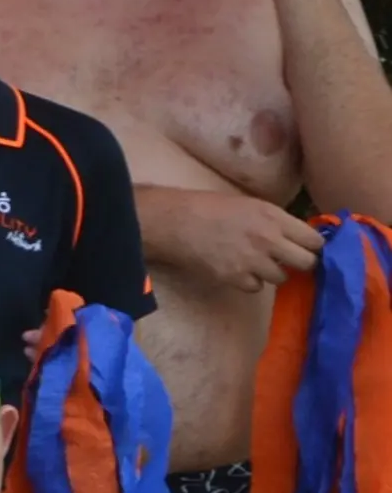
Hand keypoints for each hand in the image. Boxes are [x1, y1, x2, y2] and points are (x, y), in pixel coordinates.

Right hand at [146, 187, 320, 297]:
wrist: (177, 222)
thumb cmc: (213, 208)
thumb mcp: (253, 205)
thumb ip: (278, 220)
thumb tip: (300, 235)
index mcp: (275, 217)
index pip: (315, 240)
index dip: (314, 245)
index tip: (309, 247)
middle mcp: (268, 240)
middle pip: (307, 262)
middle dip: (302, 262)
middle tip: (292, 260)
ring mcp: (252, 261)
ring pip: (282, 277)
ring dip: (274, 272)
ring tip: (260, 263)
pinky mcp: (234, 277)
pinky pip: (257, 287)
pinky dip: (251, 281)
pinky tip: (241, 270)